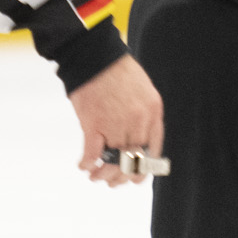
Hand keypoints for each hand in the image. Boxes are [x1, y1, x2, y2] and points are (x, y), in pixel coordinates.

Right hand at [67, 56, 164, 188]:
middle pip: (134, 159)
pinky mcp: (93, 123)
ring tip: (96, 177)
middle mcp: (138, 121)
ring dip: (104, 174)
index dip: (144, 169)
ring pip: (114, 161)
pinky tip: (83, 165)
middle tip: (113, 182)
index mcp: (153, 112)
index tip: (136, 178)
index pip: (153, 150)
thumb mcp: (142, 91)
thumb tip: (136, 142)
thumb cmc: (116, 71)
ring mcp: (116, 123)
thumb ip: (143, 115)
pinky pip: (92, 153)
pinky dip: (87, 163)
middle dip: (123, 176)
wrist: (94, 55)